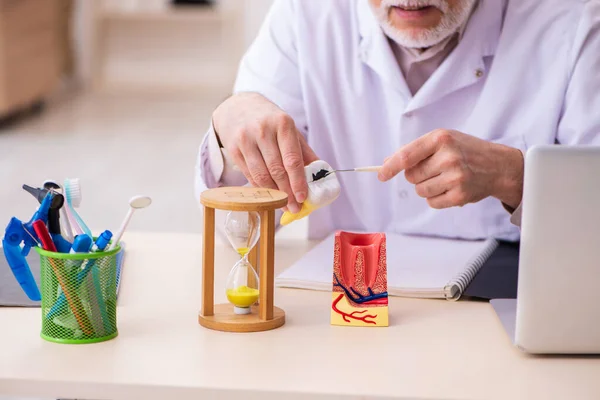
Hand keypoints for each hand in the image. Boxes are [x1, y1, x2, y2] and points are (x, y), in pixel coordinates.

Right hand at [212, 92, 317, 212]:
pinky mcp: (233, 149)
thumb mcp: (288, 128)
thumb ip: (304, 151)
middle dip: (287, 192)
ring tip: (283, 204)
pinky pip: (249, 174)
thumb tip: (320, 174)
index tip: (303, 197)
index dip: (298, 181)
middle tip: (295, 207)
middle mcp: (263, 130)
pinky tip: (269, 195)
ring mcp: (246, 140)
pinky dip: (261, 188)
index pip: (292, 159)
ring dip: (273, 194)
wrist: (237, 107)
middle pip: (277, 170)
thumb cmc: (269, 120)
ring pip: (261, 175)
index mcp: (282, 124)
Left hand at [377, 129, 523, 208]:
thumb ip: (415, 150)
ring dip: (426, 188)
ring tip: (444, 178)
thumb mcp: (443, 140)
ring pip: (420, 191)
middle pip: (411, 177)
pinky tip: (451, 188)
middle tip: (434, 169)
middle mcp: (448, 157)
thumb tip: (386, 164)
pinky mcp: (460, 195)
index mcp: (440, 138)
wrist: (498, 166)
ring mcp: (455, 177)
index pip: (407, 156)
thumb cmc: (465, 150)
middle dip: (417, 176)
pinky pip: (432, 202)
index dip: (390, 167)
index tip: (380, 175)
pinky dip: (437, 198)